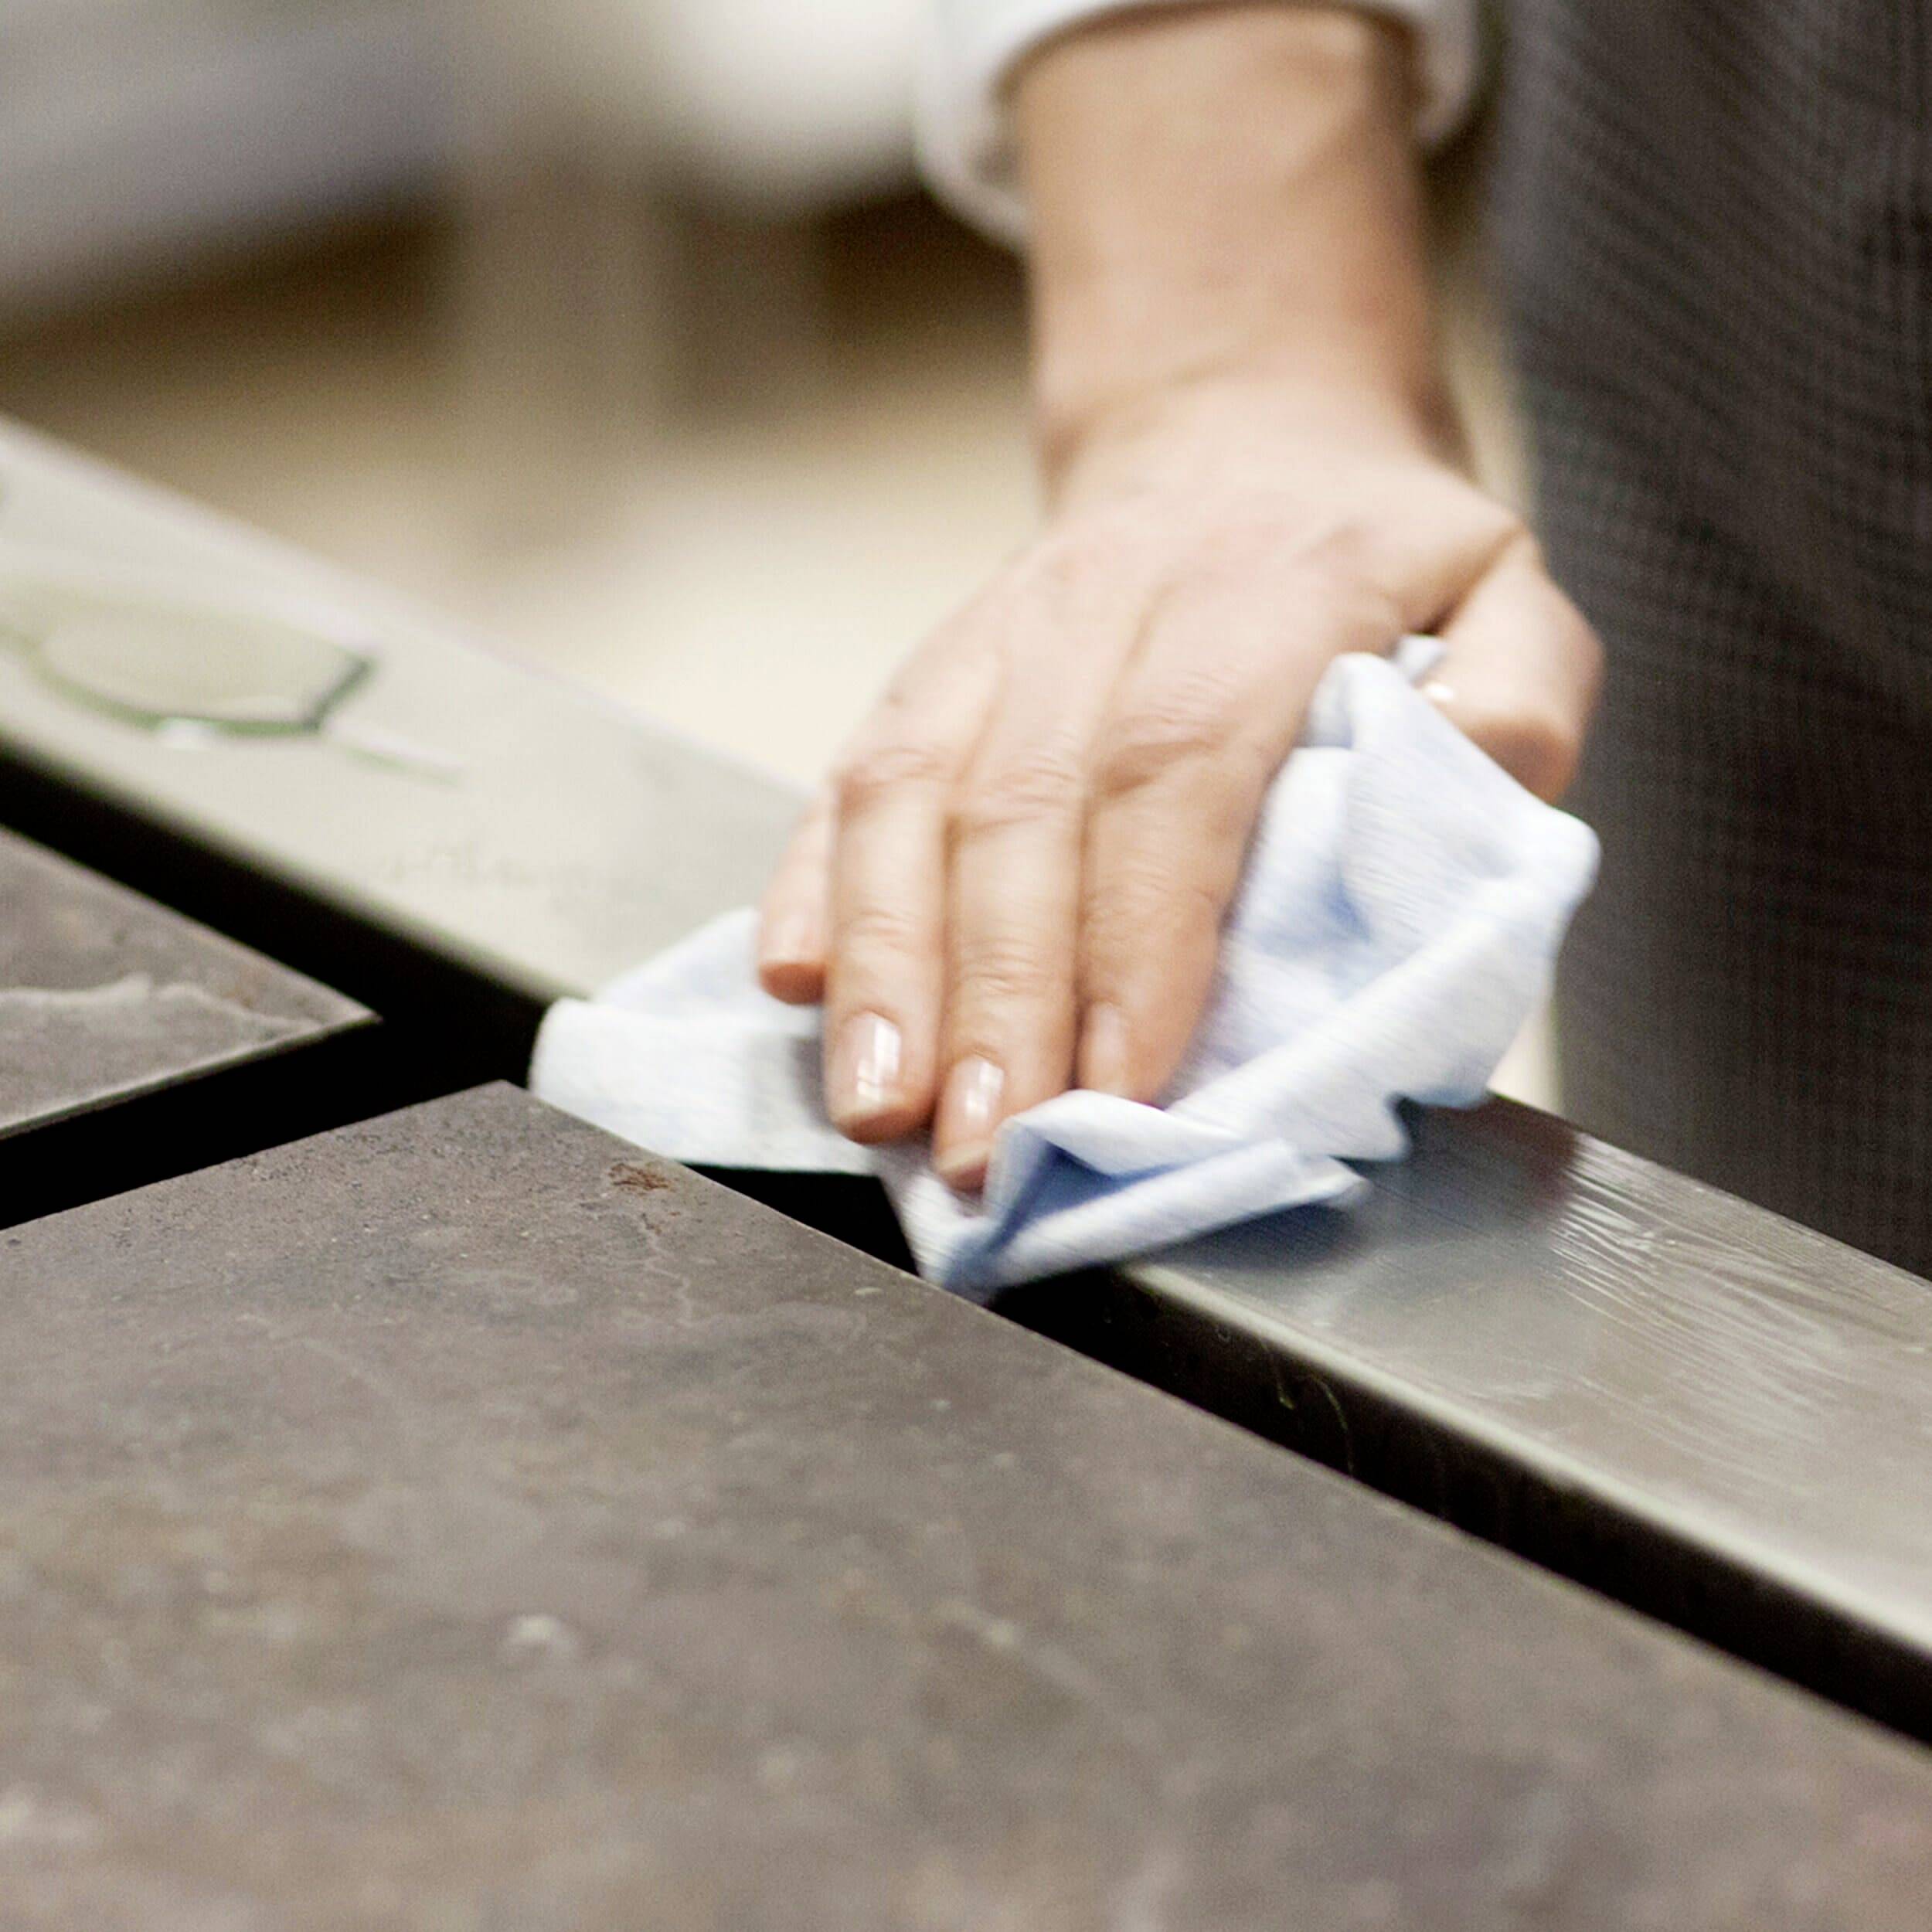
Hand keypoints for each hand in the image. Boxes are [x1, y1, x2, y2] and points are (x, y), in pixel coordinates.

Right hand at [756, 387, 1600, 1187]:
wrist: (1236, 444)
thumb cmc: (1377, 560)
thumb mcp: (1510, 592)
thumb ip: (1521, 695)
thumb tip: (1470, 776)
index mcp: (1262, 597)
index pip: (1178, 774)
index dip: (1137, 937)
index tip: (1119, 1087)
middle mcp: (1104, 609)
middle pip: (1024, 810)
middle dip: (996, 998)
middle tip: (984, 1150)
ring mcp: (997, 638)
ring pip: (910, 796)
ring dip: (887, 964)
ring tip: (878, 1110)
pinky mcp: (929, 669)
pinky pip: (853, 772)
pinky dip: (813, 884)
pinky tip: (795, 985)